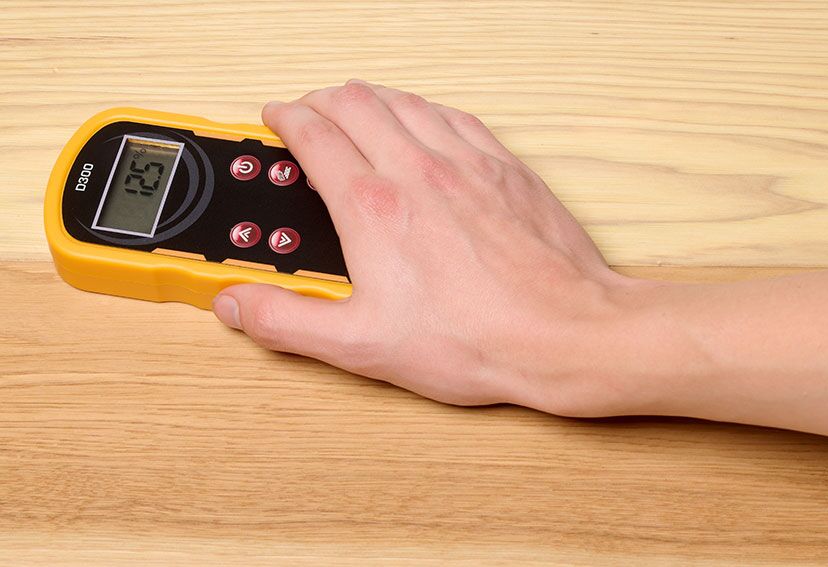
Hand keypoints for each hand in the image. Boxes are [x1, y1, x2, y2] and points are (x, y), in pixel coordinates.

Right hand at [212, 80, 647, 414]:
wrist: (564, 333)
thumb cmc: (476, 339)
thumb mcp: (362, 345)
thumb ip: (289, 320)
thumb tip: (239, 304)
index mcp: (373, 206)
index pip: (315, 135)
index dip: (286, 118)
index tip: (276, 118)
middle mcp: (418, 170)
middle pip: (356, 102)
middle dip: (321, 99)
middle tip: (309, 110)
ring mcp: (466, 163)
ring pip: (405, 100)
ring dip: (371, 97)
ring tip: (357, 108)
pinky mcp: (505, 168)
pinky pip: (454, 115)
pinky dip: (424, 109)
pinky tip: (424, 122)